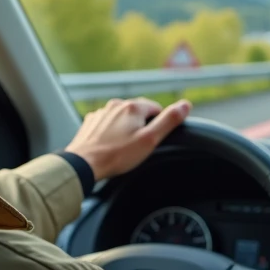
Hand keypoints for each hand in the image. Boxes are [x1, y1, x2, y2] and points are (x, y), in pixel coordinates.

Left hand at [65, 97, 190, 181]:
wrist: (83, 164)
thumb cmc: (117, 155)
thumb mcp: (149, 140)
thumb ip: (169, 121)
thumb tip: (186, 105)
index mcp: (133, 107)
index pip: (156, 108)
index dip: (158, 124)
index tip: (154, 139)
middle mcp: (116, 105)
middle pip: (138, 112)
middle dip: (142, 126)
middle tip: (140, 146)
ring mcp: (101, 113)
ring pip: (121, 117)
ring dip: (126, 128)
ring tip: (124, 148)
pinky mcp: (90, 122)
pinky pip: (107, 123)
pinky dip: (111, 132)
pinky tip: (110, 145)